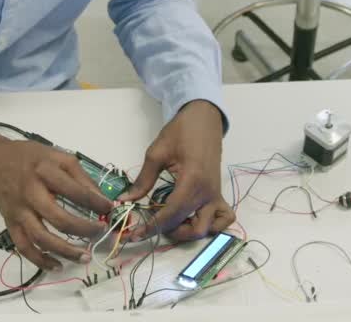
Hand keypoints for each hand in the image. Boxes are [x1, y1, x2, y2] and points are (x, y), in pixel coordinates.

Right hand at [0, 133, 112, 269]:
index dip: (96, 203)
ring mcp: (19, 210)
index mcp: (46, 172)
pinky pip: (24, 246)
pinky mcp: (10, 222)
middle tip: (100, 232)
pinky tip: (57, 265)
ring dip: (65, 251)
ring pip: (41, 238)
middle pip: (59, 219)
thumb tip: (101, 199)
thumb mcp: (59, 156)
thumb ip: (80, 176)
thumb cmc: (30, 156)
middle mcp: (31, 192)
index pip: (75, 191)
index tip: (110, 209)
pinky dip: (40, 260)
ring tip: (84, 257)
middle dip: (84, 229)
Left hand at [120, 100, 234, 240]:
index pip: (172, 214)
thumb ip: (143, 180)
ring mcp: (216, 194)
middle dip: (170, 231)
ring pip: (210, 228)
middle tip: (152, 223)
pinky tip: (194, 218)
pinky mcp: (219, 193)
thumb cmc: (181, 131)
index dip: (152, 227)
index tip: (136, 233)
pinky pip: (224, 217)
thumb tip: (126, 200)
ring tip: (172, 221)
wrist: (204, 118)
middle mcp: (208, 192)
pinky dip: (212, 225)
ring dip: (191, 231)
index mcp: (192, 181)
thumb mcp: (156, 153)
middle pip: (192, 227)